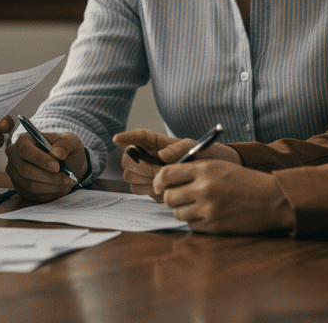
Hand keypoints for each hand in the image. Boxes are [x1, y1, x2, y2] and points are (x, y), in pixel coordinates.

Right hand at [5, 130, 87, 201]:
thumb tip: (56, 154)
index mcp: (24, 140)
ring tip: (67, 182)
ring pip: (30, 185)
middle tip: (68, 178)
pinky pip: (33, 196)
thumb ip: (64, 144)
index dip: (40, 159)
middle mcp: (15, 157)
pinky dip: (50, 193)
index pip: (25, 150)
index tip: (57, 167)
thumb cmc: (65, 149)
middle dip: (49, 176)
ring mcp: (15, 174)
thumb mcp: (70, 141)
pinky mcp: (20, 189)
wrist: (66, 164)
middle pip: (25, 170)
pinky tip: (59, 187)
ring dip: (52, 186)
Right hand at [113, 129, 239, 200]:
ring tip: (165, 181)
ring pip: (129, 176)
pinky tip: (164, 189)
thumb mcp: (196, 148)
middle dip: (139, 166)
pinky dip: (147, 191)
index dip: (126, 136)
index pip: (138, 136)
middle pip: (127, 159)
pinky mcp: (148, 186)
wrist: (212, 177)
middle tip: (159, 172)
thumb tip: (162, 155)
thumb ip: (179, 148)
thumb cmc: (204, 156)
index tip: (116, 139)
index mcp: (157, 142)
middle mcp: (148, 155)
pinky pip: (136, 189)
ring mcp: (146, 171)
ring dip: (144, 180)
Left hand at [154, 160, 293, 234]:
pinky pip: (191, 225)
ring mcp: (208, 209)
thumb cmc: (246, 181)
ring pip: (177, 213)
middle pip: (168, 196)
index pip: (165, 174)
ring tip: (197, 205)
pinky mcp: (214, 226)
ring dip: (183, 210)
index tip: (159, 186)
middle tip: (181, 196)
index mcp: (204, 169)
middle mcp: (203, 188)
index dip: (158, 181)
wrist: (272, 200)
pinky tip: (208, 214)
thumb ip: (194, 169)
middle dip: (171, 197)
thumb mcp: (220, 165)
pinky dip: (195, 221)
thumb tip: (167, 178)